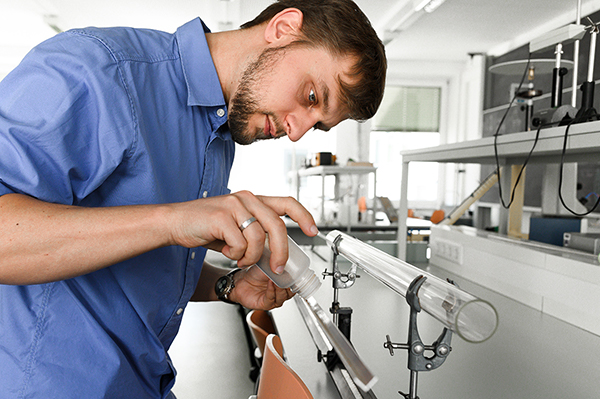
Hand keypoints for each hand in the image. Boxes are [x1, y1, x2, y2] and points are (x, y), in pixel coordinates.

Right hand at [168, 191, 317, 273]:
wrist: (175, 222)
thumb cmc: (205, 226)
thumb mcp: (235, 226)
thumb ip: (255, 233)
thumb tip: (275, 252)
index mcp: (253, 200)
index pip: (287, 202)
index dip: (304, 216)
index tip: (313, 231)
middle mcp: (246, 198)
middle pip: (277, 226)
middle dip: (281, 252)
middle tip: (277, 267)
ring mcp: (234, 205)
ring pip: (258, 238)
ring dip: (251, 257)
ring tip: (239, 258)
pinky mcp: (221, 216)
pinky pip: (240, 243)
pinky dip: (236, 255)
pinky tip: (227, 252)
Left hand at [229, 265, 293, 309]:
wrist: (241, 281)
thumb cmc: (255, 274)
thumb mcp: (269, 265)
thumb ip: (278, 263)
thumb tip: (285, 255)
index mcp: (284, 285)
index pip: (296, 285)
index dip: (299, 280)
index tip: (298, 273)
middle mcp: (280, 294)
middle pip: (291, 292)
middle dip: (290, 284)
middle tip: (288, 275)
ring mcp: (274, 300)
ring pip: (282, 296)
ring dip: (280, 287)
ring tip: (277, 278)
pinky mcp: (265, 304)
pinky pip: (271, 298)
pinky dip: (272, 290)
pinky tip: (271, 283)